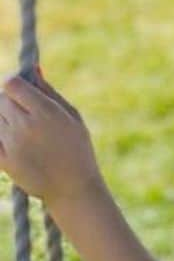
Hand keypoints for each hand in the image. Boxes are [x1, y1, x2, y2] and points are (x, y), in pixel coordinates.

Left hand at [0, 67, 103, 204]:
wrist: (75, 192)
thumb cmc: (78, 152)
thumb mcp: (73, 119)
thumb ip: (49, 92)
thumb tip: (31, 69)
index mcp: (45, 113)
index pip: (11, 83)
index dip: (14, 86)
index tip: (21, 93)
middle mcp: (26, 126)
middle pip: (1, 99)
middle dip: (9, 104)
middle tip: (24, 116)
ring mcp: (13, 144)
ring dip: (4, 121)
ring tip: (23, 134)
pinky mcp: (5, 161)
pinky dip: (0, 137)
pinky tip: (13, 142)